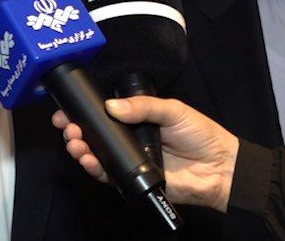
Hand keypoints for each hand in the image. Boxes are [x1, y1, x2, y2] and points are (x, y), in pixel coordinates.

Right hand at [52, 96, 239, 212]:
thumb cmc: (200, 135)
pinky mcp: (132, 179)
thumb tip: (110, 105)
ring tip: (75, 143)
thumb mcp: (172, 110)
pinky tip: (88, 160)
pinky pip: (108, 175)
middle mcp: (129, 140)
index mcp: (137, 120)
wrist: (218, 168)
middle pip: (95, 136)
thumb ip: (142, 107)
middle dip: (76, 131)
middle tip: (68, 127)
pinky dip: (95, 169)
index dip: (84, 114)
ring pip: (96, 155)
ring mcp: (129, 160)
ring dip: (81, 149)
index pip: (104, 116)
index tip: (66, 111)